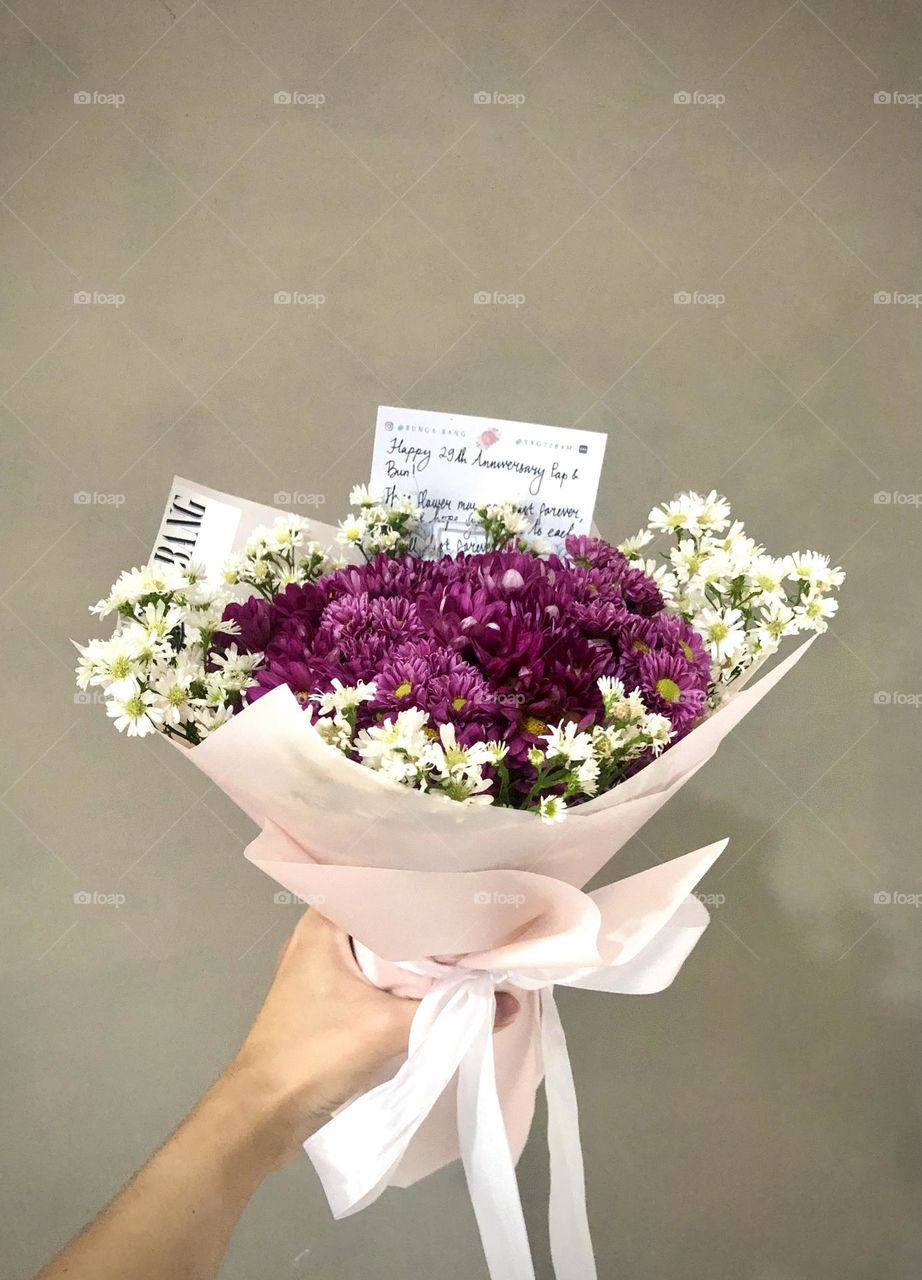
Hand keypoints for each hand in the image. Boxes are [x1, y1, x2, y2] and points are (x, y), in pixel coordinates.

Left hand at [213, 911, 518, 1169]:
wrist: (265, 1114)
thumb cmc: (314, 1053)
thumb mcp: (386, 1029)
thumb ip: (448, 1012)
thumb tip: (512, 1003)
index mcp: (325, 922)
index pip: (388, 890)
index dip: (432, 892)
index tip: (476, 892)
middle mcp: (323, 935)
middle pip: (391, 922)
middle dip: (434, 927)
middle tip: (486, 923)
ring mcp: (325, 969)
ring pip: (387, 953)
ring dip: (422, 959)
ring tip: (474, 950)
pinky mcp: (332, 1000)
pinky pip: (379, 979)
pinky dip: (407, 983)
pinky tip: (443, 986)